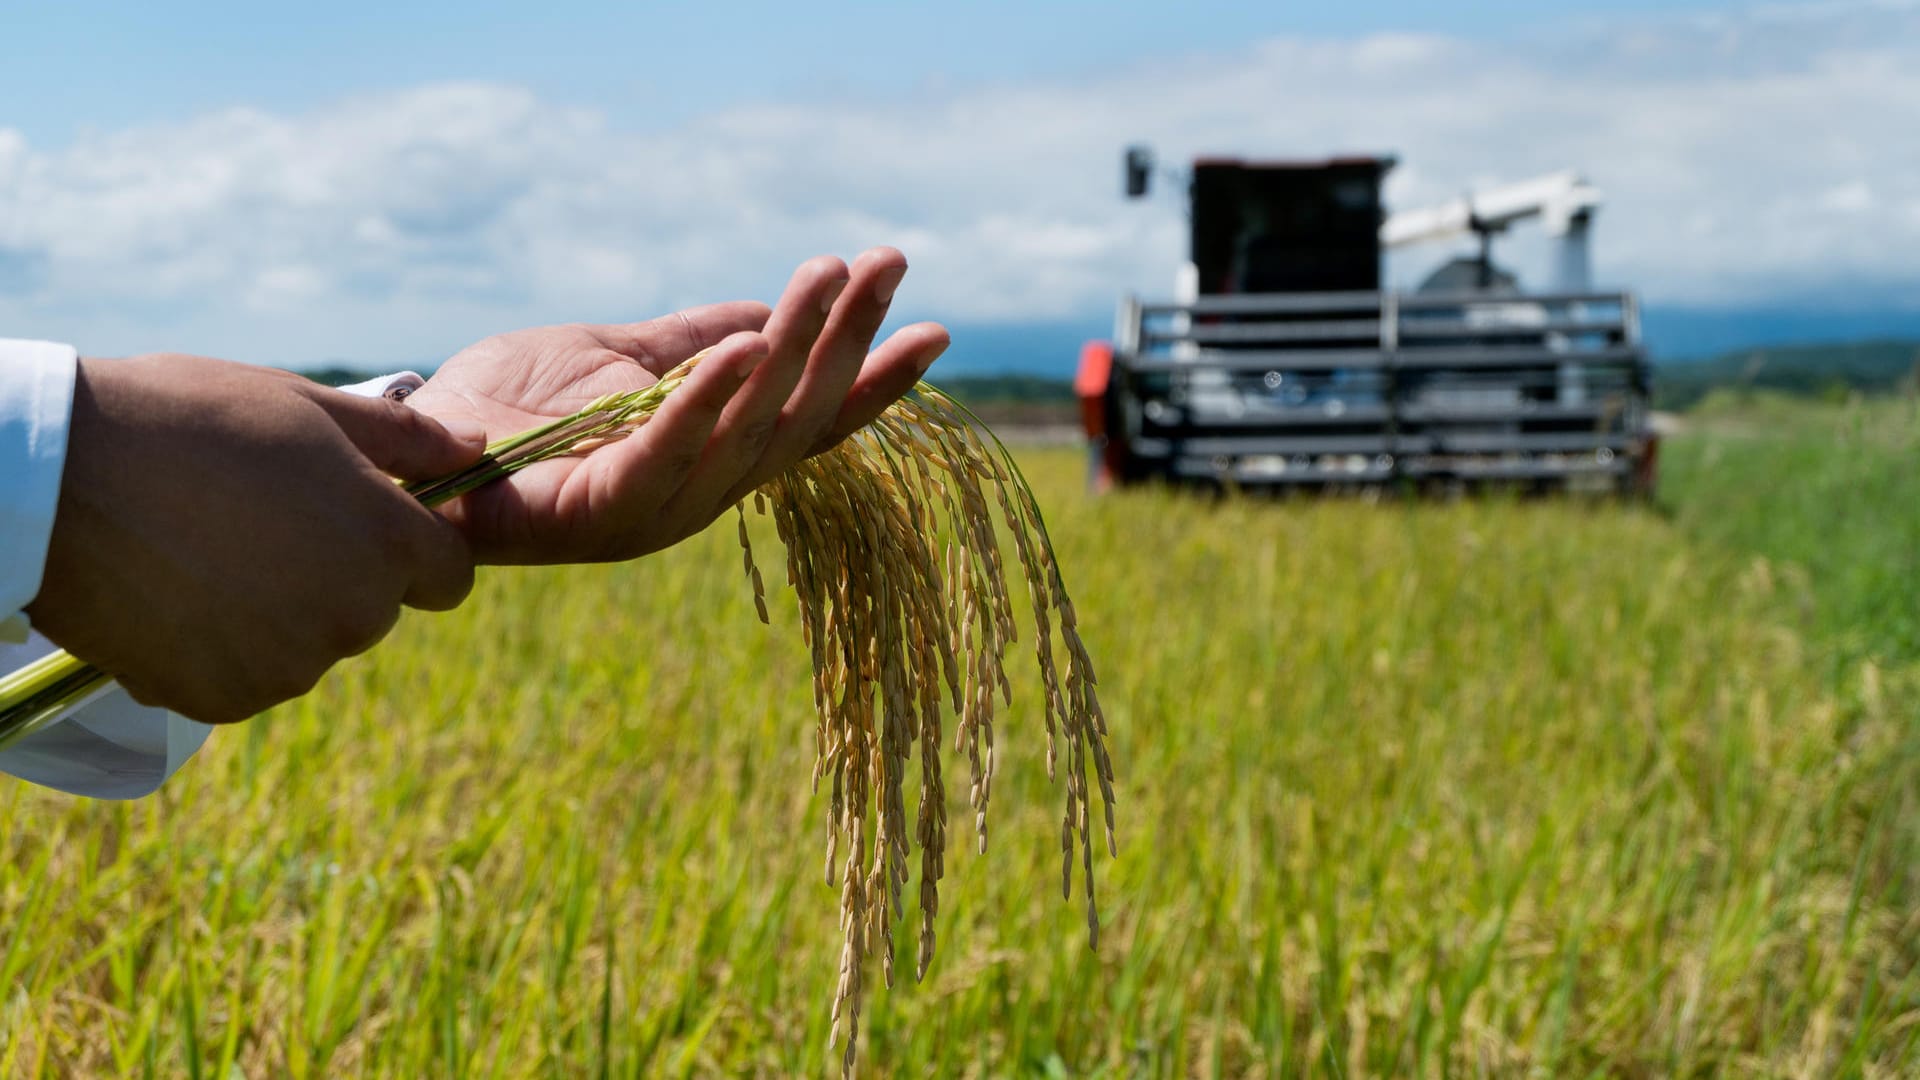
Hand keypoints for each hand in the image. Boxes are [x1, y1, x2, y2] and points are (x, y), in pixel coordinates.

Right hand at [27, 355, 484, 722]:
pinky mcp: (222, 702)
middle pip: (374, 609)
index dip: (414, 547)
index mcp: (386, 544)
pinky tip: (176, 591)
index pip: (450, 576)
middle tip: (260, 519)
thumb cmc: (187, 422)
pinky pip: (247, 678)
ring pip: (309, 646)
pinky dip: (221, 647)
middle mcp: (351, 618)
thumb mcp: (308, 407)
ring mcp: (287, 668)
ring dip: (277, 611)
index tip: (361, 519)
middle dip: (338, 573)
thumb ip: (406, 440)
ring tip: (208, 548)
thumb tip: (475, 448)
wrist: (55, 481)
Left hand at [405, 247, 949, 563]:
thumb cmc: (513, 407)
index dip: (874, 378)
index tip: (934, 326)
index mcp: (710, 461)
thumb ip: (692, 343)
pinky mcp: (601, 512)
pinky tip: (752, 344)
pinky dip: (712, 401)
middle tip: (886, 267)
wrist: (413, 452)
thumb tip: (769, 313)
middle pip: (796, 418)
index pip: (812, 422)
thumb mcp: (621, 358)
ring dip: (796, 347)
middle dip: (847, 340)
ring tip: (828, 278)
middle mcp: (698, 495)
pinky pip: (670, 451)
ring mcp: (655, 510)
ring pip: (748, 427)